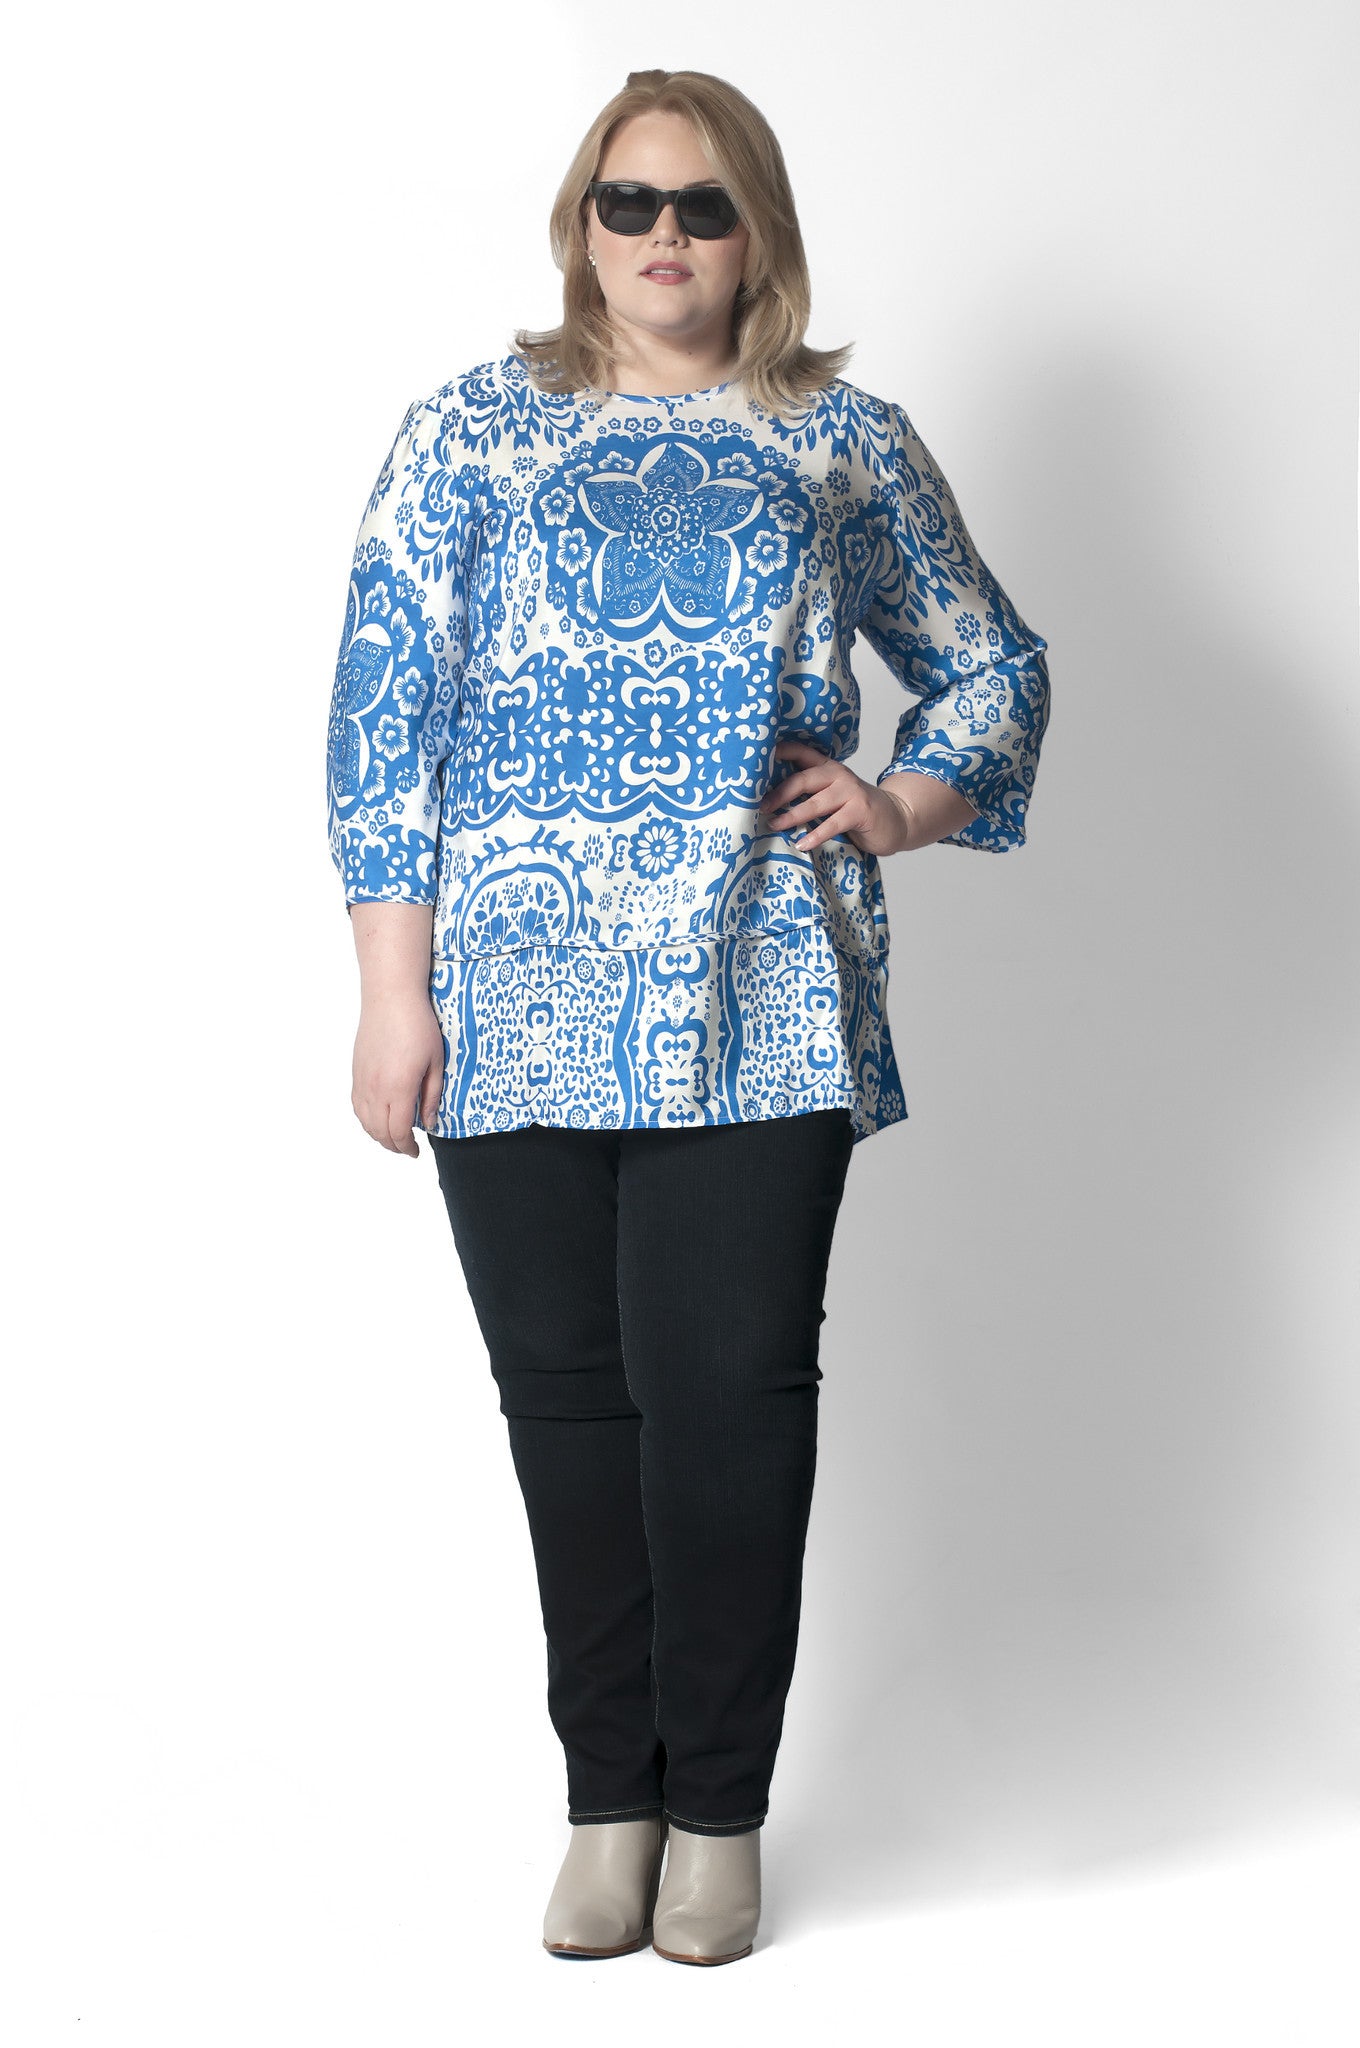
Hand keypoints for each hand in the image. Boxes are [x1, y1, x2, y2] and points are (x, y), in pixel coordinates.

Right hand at [352, 990, 445, 1155]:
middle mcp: (376, 1089)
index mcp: (398, 1089)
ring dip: (378, 1135)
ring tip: (393, 1138)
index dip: (407, 1147)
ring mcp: (363, 1081)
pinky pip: (357, 1106)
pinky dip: (366, 1119)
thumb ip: (431, 1096)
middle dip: (394, 1146)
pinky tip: (377, 1118)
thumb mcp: (435, 1063)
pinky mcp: (356, 1072)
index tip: (416, 1152)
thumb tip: (429, 1123)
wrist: (391, 998)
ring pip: (365, 1121)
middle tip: (407, 1149)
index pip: (399, 1132)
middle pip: (380, 1132)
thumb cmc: (418, 1025)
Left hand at [759, 738, 915, 857]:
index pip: (801, 752)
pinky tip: (801, 844)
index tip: (756, 759)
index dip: (780, 752)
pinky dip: (815, 835)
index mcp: (827, 768)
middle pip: (802, 779)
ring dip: (792, 816)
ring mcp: (850, 792)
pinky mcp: (860, 811)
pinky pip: (832, 824)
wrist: (895, 818)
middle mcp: (838, 775)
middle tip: (760, 806)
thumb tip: (768, 802)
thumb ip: (809, 793)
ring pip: (815, 803)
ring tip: (774, 825)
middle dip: (778, 793)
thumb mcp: (832, 795)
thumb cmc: (855, 810)